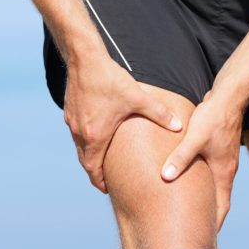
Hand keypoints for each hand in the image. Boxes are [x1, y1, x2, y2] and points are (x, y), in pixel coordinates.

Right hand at [64, 55, 182, 192]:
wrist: (84, 59)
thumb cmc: (110, 79)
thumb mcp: (138, 97)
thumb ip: (159, 113)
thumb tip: (179, 126)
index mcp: (96, 136)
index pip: (94, 170)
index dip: (101, 182)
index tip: (108, 189)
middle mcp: (80, 133)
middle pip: (85, 163)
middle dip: (95, 173)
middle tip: (105, 182)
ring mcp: (72, 123)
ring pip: (80, 149)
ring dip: (90, 157)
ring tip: (101, 162)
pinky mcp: (69, 113)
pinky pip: (76, 134)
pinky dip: (85, 141)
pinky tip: (95, 136)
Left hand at [159, 91, 243, 231]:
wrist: (230, 96)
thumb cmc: (214, 116)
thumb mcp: (195, 137)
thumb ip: (180, 157)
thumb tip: (165, 176)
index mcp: (223, 173)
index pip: (221, 208)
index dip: (213, 225)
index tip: (204, 241)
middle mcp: (225, 170)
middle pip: (219, 202)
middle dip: (208, 218)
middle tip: (194, 233)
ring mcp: (223, 161)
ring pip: (214, 188)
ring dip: (205, 201)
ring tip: (190, 214)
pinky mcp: (218, 150)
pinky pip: (210, 175)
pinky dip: (202, 185)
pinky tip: (188, 183)